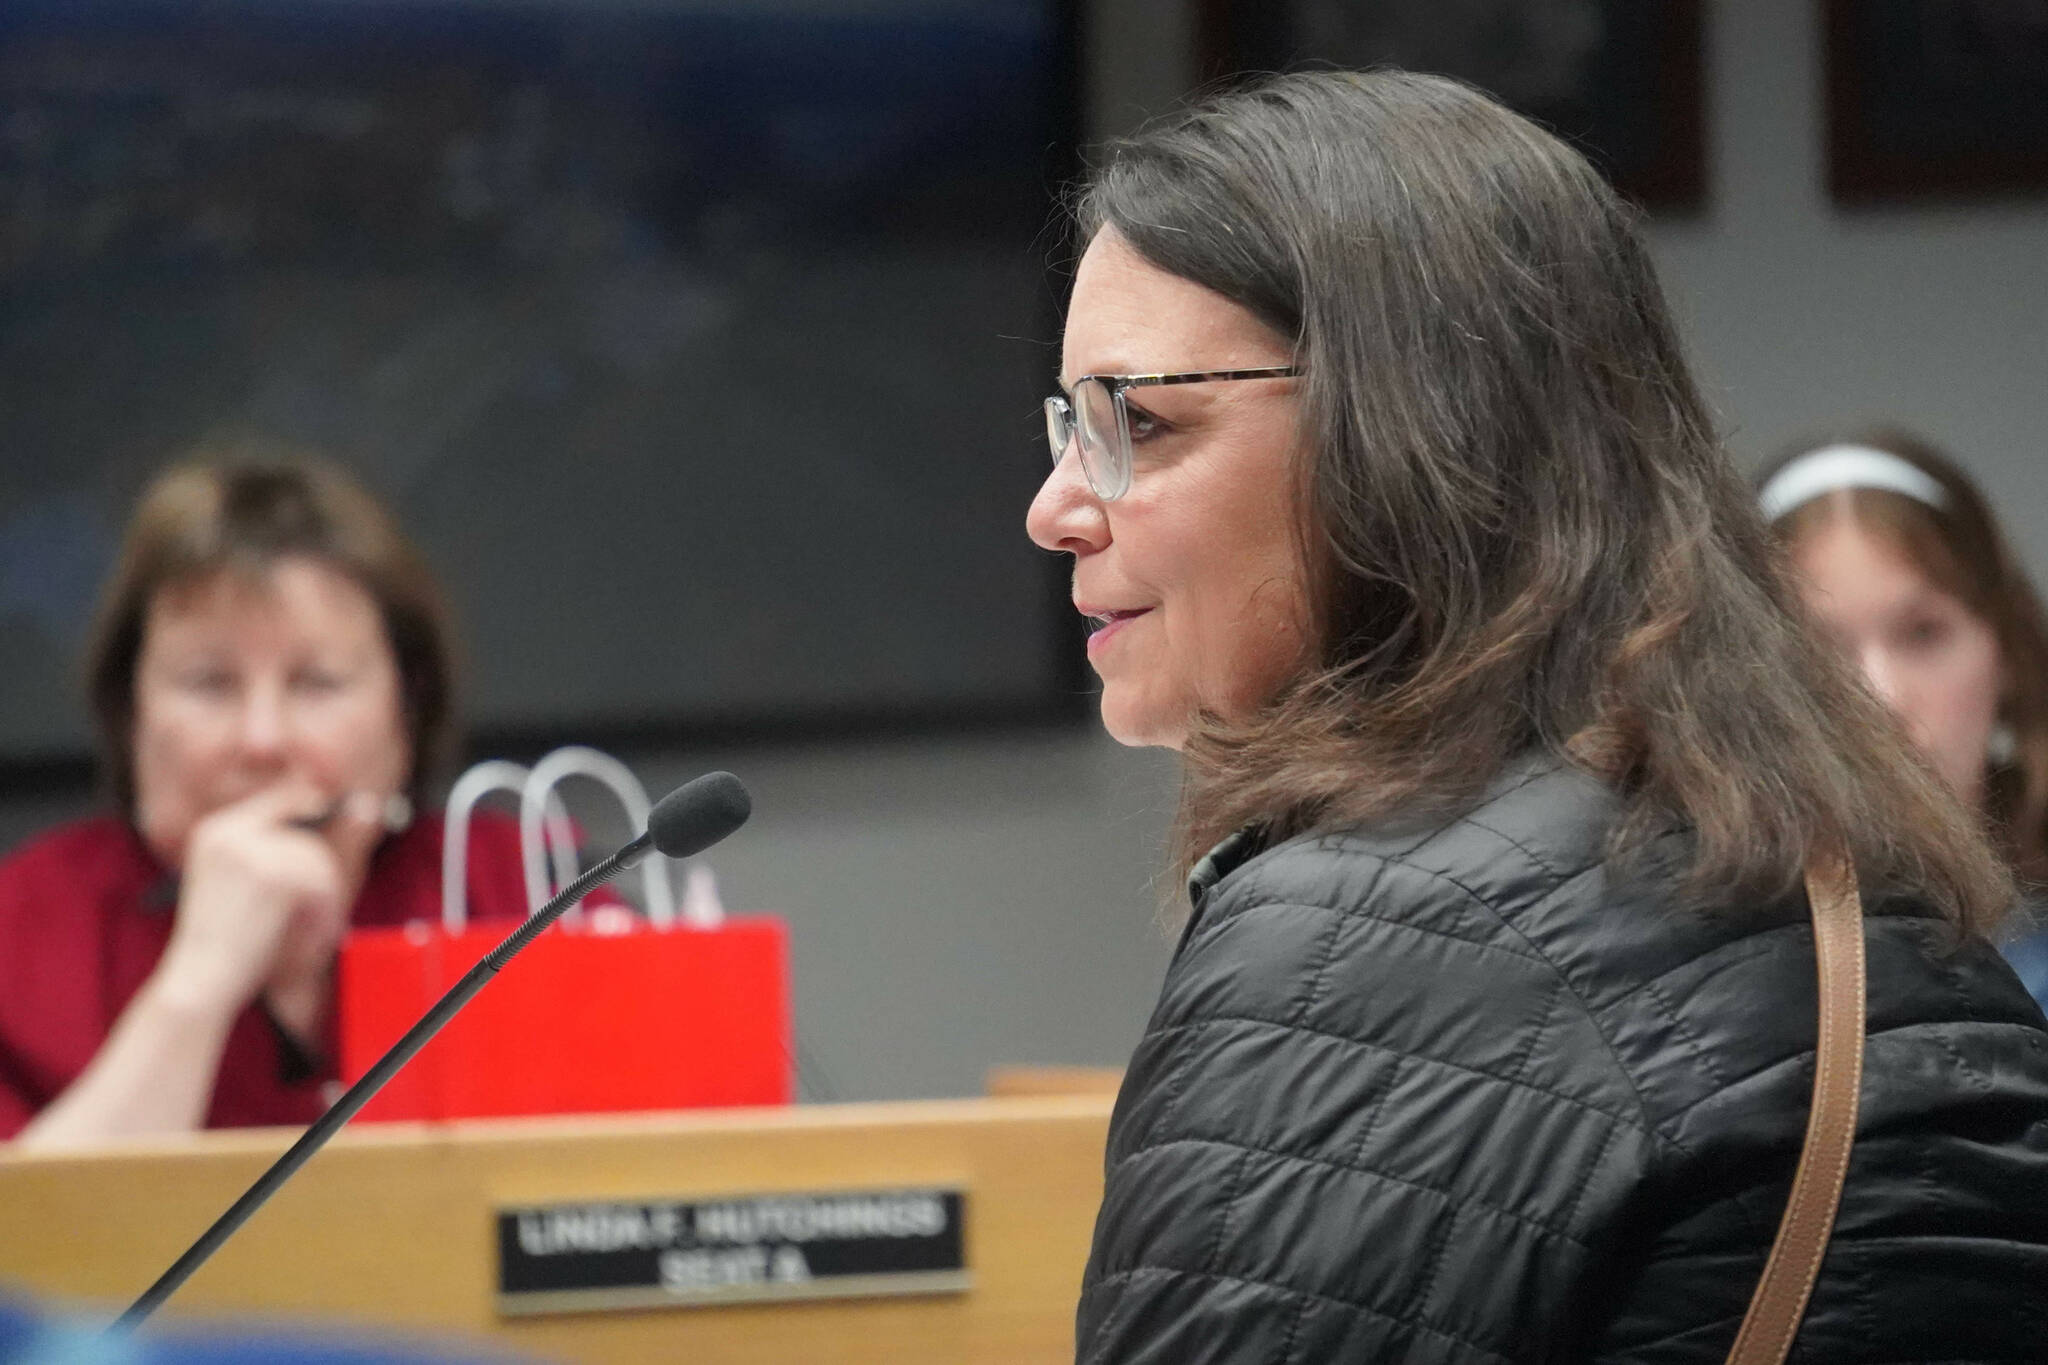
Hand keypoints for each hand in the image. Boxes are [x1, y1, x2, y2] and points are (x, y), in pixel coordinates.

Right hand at [152, 782, 381, 1028]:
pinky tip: (314, 933)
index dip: (310, 802)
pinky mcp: (273, 874)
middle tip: (328, 910)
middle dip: (324, 874)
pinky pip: (323, 882)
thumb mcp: (234, 885)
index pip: (277, 799)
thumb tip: (327, 814)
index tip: (335, 806)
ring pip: (318, 859)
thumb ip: (267, 854)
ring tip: (317, 930)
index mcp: (214, 831)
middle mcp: (228, 831)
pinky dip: (326, 911)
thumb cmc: (220, 944)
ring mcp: (250, 849)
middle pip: (306, 832)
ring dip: (327, 898)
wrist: (199, 978)